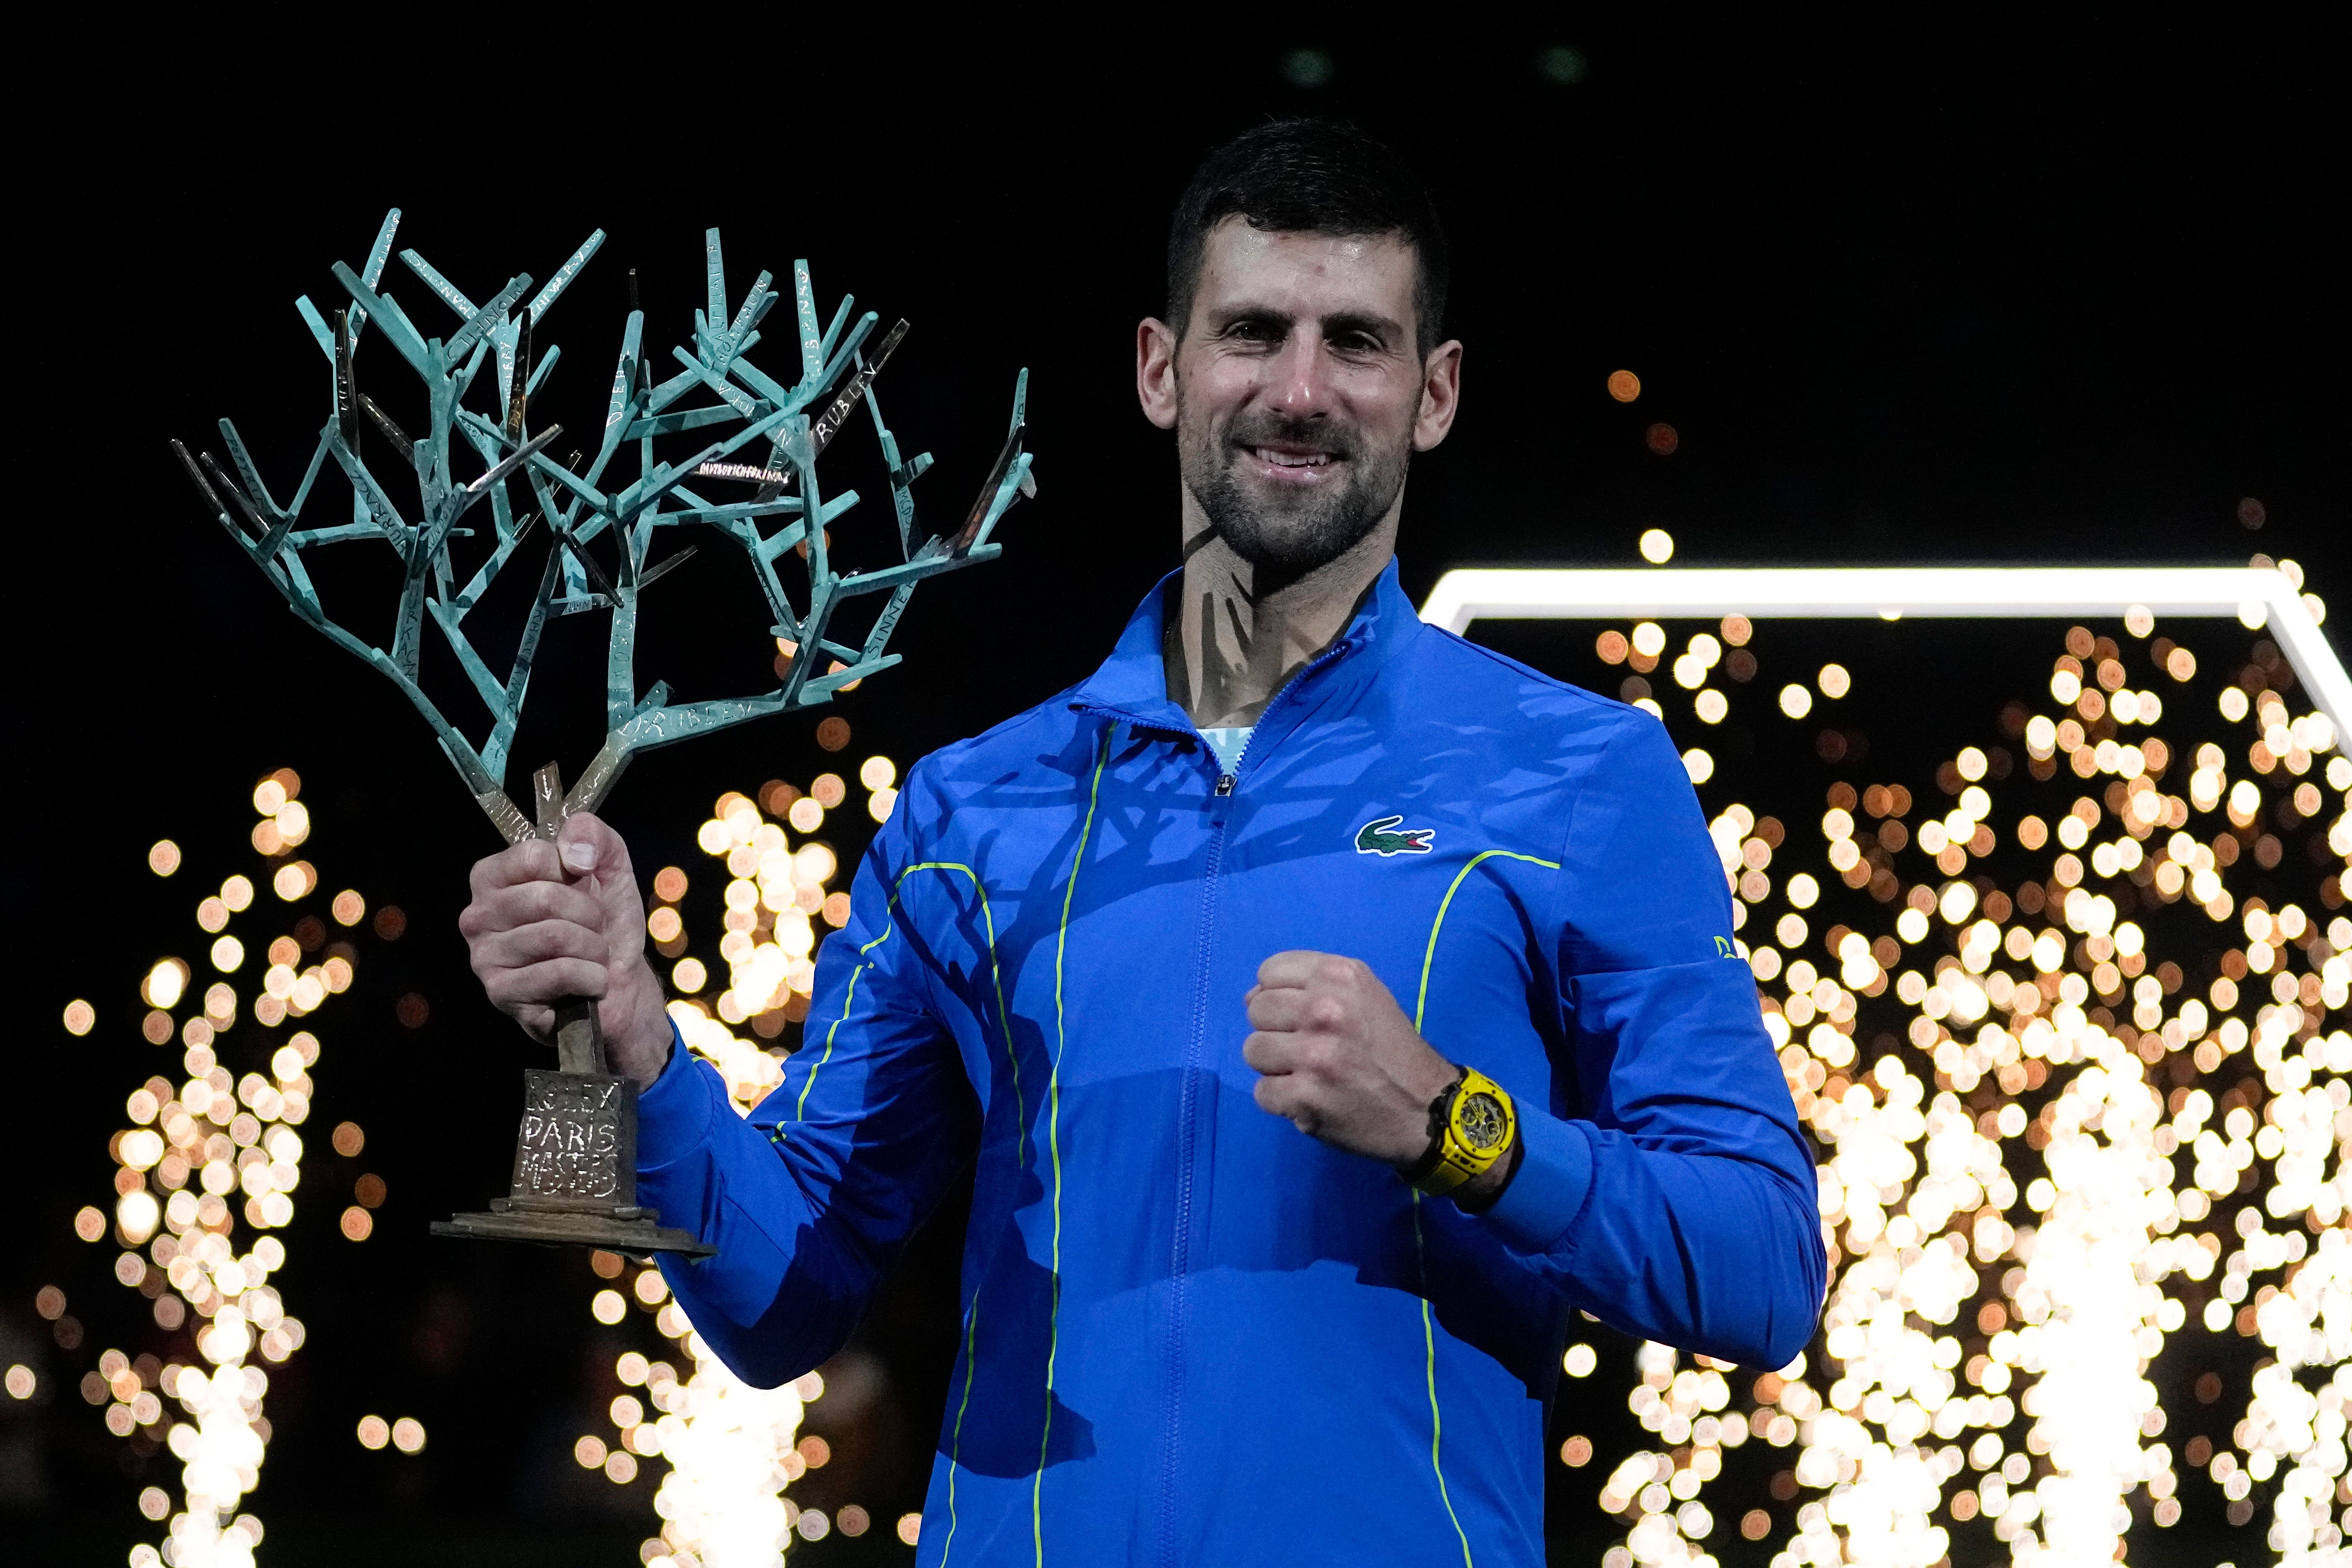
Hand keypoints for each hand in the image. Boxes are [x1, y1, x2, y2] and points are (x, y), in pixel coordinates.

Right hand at [458, 812, 673, 1086]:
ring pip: (554, 937)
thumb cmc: (605, 923)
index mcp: (492, 878)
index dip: (575, 872)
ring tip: (591, 955)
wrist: (620, 983)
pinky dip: (590, 977)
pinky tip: (588, 982)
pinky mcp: (501, 994)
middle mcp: (477, 916)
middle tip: (593, 928)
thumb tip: (574, 852)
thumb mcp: (610, 868)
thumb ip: (594, 837)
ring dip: (592, 948)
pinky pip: (558, 974)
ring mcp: (484, 957)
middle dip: (589, 915)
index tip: (583, 887)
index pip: (535, 856)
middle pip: (545, 898)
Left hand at [1242, 951, 1460, 1164]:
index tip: (1299, 1015)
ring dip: (1275, 1066)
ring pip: (1253, 1050)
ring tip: (1308, 1074)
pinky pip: (1263, 1092)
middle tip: (1307, 1048)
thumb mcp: (1363, 997)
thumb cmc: (1392, 1050)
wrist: (1427, 1108)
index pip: (1269, 972)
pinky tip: (1311, 1099)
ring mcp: (1312, 1054)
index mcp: (1340, 976)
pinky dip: (1282, 1100)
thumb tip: (1251, 996)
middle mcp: (1324, 1008)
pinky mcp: (1303, 1096)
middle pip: (1257, 1010)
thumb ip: (1311, 987)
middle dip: (1275, 1030)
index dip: (1278, 995)